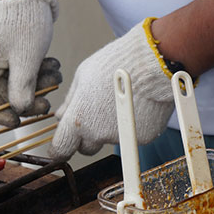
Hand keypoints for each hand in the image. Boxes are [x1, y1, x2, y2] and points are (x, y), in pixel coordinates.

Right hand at [0, 0, 62, 126]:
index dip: (0, 115)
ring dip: (36, 85)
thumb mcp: (28, 58)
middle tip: (47, 102)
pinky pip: (20, 74)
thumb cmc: (27, 23)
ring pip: (13, 86)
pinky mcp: (6, 57)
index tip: (19, 121)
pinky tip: (52, 66)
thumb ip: (22, 88)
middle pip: (1, 95)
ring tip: (55, 74)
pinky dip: (36, 74)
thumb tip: (20, 112)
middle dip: (27, 99)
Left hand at [49, 19, 174, 160]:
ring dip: (111, 128)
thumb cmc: (116, 63)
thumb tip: (60, 115)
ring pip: (110, 140)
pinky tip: (137, 104)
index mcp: (78, 120)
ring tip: (120, 101)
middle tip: (96, 115)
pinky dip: (132, 124)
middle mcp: (98, 134)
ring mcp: (121, 137)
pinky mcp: (142, 137)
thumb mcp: (83, 75)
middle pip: (86, 148)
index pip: (61, 149)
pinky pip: (131, 135)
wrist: (153, 63)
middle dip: (87, 137)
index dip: (59, 150)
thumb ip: (70, 101)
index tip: (60, 149)